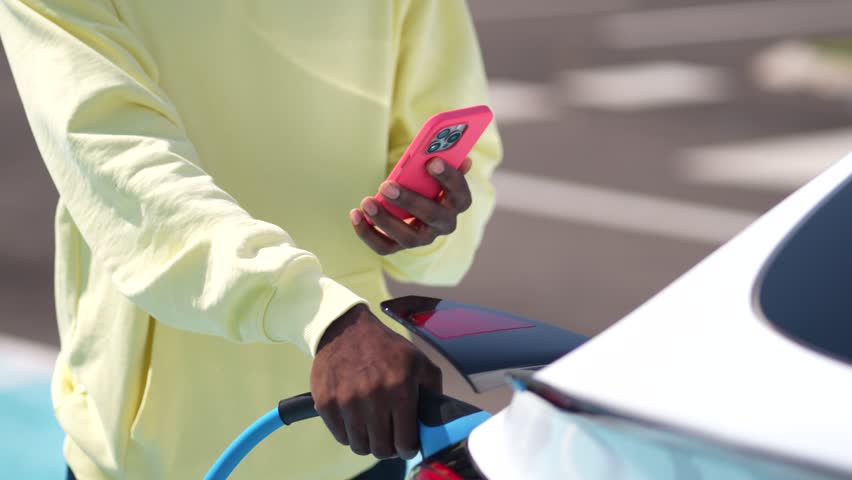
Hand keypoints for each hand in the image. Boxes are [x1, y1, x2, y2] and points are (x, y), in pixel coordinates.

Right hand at [310, 304, 442, 459]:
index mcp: (400, 389)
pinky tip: (355, 418)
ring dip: (367, 441)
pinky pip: (339, 435)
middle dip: (388, 447)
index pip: (405, 442)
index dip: (408, 447)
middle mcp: (373, 397)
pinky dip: (348, 432)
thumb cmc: (386, 347)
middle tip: (388, 436)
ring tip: (371, 427)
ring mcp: (347, 401)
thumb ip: (433, 389)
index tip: (406, 443)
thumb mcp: (419, 361)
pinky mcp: (326, 402)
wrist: (346, 329)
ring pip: (359, 446)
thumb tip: (436, 419)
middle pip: (381, 449)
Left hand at [350, 157, 472, 254]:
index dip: (449, 178)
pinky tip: (355, 214)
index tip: (432, 161)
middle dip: (409, 200)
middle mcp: (444, 224)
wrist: (418, 206)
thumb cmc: (428, 180)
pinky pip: (385, 247)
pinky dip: (367, 233)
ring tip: (366, 202)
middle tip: (386, 185)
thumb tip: (447, 152)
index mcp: (458, 202)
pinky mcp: (401, 246)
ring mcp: (423, 238)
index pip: (461, 194)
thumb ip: (443, 159)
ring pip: (408, 237)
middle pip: (432, 216)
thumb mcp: (436, 168)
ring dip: (385, 220)